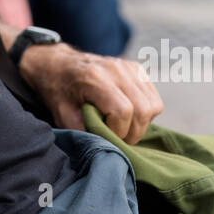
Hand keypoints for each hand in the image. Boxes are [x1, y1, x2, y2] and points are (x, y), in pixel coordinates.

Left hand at [18, 43, 162, 143]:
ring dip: (141, 124)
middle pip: (143, 110)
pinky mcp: (137, 69)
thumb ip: (85, 132)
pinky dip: (146, 113)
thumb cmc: (59, 91)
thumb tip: (108, 148)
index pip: (123, 111)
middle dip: (132, 132)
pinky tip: (128, 115)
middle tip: (116, 138)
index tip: (107, 136)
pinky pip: (154, 99)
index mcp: (94, 78)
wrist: (58, 65)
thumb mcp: (63, 115)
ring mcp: (128, 67)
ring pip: (153, 105)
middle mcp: (115, 69)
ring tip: (122, 128)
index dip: (118, 131)